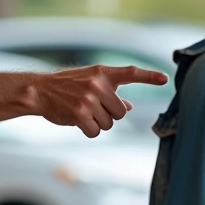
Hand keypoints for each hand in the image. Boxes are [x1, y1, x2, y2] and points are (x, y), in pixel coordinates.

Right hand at [35, 65, 168, 137]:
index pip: (130, 73)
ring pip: (109, 124)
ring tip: (81, 112)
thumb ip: (110, 92)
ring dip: (97, 123)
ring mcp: (89, 99)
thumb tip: (129, 107)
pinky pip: (96, 131)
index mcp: (102, 73)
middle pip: (120, 113)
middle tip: (92, 108)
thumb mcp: (89, 83)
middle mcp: (98, 84)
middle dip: (109, 115)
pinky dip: (88, 130)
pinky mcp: (80, 113)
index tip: (165, 79)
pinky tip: (77, 121)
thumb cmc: (66, 87)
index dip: (149, 77)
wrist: (39, 90)